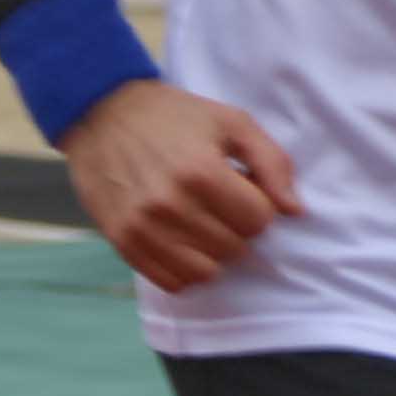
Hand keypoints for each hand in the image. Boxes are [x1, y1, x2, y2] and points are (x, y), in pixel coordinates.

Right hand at [63, 80, 300, 291]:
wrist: (101, 113)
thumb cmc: (175, 117)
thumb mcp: (232, 122)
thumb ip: (272, 163)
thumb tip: (294, 211)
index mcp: (202, 172)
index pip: (259, 221)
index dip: (257, 206)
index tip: (240, 188)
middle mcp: (171, 205)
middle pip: (234, 248)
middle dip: (235, 227)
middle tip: (218, 203)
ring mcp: (143, 228)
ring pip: (206, 272)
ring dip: (212, 251)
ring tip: (200, 222)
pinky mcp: (122, 242)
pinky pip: (171, 282)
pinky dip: (185, 269)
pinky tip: (182, 241)